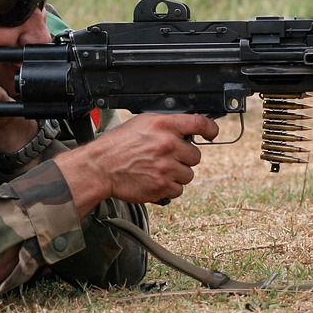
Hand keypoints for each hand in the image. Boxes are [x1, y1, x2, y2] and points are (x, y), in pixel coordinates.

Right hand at [56, 112, 219, 213]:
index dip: (211, 129)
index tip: (212, 134)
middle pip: (196, 155)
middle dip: (184, 157)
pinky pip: (178, 190)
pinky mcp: (162, 186)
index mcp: (163, 125)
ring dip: (177, 174)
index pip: (200, 124)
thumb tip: (186, 130)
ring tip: (158, 169)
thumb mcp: (142, 123)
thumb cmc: (117, 145)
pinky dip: (169, 188)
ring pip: (188, 174)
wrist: (100, 167)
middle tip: (167, 157)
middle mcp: (167, 145)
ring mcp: (166, 167)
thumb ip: (166, 125)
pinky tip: (155, 180)